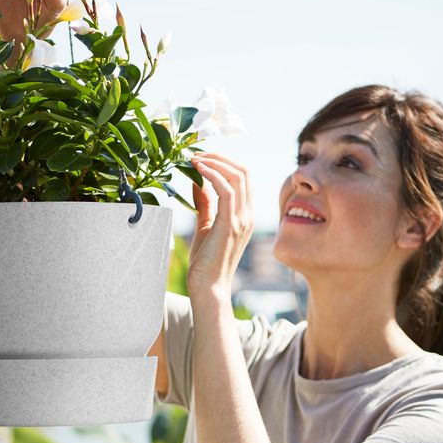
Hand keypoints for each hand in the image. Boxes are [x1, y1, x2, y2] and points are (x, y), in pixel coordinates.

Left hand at [187, 153, 254, 298]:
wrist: (209, 288)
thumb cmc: (206, 263)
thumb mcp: (205, 226)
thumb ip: (205, 204)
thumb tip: (196, 182)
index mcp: (245, 215)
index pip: (242, 178)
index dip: (223, 162)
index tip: (201, 158)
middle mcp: (248, 215)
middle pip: (243, 172)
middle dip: (219, 157)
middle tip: (196, 154)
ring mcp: (242, 219)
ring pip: (237, 176)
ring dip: (214, 162)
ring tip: (194, 159)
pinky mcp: (231, 224)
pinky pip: (227, 190)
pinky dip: (213, 175)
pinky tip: (198, 171)